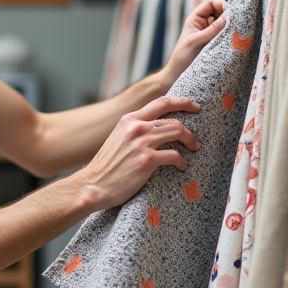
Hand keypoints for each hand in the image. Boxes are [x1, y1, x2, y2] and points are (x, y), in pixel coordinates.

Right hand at [75, 95, 200, 210]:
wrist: (93, 185)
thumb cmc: (106, 167)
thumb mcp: (117, 138)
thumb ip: (134, 130)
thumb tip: (154, 128)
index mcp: (129, 119)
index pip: (161, 103)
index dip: (182, 102)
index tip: (194, 107)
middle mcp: (136, 127)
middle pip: (173, 118)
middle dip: (189, 129)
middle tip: (194, 139)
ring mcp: (142, 143)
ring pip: (177, 131)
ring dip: (190, 141)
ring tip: (193, 150)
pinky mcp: (147, 161)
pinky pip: (174, 155)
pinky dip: (182, 161)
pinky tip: (182, 166)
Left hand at [161, 0, 227, 84]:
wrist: (177, 75)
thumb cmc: (182, 57)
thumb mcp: (195, 42)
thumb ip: (211, 30)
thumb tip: (227, 18)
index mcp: (196, 18)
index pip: (211, 3)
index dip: (221, 4)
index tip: (230, 14)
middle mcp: (204, 24)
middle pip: (221, 12)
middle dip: (228, 16)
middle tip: (236, 25)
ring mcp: (210, 33)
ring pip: (225, 24)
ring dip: (230, 28)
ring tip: (235, 34)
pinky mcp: (215, 44)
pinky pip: (225, 36)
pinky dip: (230, 37)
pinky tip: (233, 42)